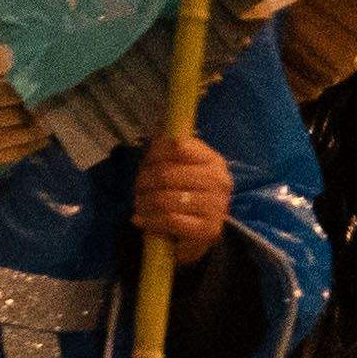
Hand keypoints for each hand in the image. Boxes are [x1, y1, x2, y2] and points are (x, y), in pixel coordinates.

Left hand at [131, 135, 234, 258]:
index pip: (178, 146)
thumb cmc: (185, 196)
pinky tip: (142, 220)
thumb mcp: (178, 169)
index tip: (146, 164)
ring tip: (139, 205)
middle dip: (144, 182)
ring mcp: (216, 206)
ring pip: (165, 198)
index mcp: (213, 160)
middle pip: (166, 174)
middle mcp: (219, 181)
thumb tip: (158, 123)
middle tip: (137, 190)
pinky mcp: (208, 229)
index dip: (154, 154)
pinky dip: (150, 220)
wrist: (198, 234)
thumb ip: (167, 149)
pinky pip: (170, 220)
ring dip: (143, 203)